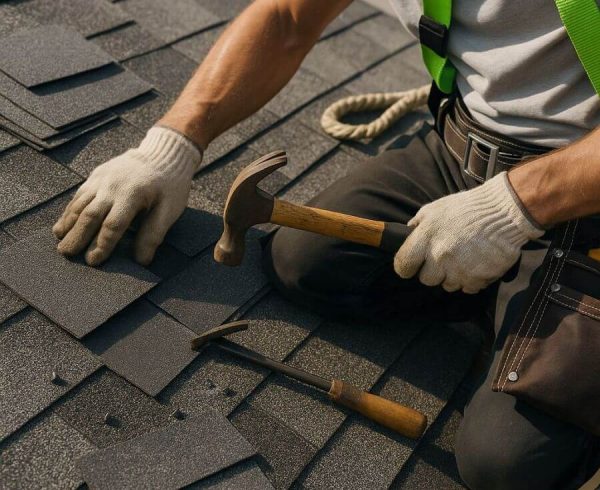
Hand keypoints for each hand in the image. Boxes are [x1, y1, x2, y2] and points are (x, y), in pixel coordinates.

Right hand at [53, 126, 201, 265]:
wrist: (162, 154)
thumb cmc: (169, 186)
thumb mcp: (170, 209)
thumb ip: (154, 234)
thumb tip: (142, 261)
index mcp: (132, 195)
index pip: (113, 224)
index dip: (102, 244)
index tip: (94, 261)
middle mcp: (112, 185)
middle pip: (90, 215)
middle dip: (78, 237)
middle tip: (68, 255)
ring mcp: (102, 178)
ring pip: (80, 204)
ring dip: (69, 224)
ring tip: (62, 243)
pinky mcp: (97, 175)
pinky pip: (79, 195)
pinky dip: (70, 211)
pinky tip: (64, 225)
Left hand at [394, 172, 543, 293]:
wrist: (504, 212)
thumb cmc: (467, 208)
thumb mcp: (434, 209)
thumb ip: (417, 224)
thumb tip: (407, 235)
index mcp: (425, 238)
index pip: (403, 265)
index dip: (405, 267)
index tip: (411, 266)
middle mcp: (439, 256)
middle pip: (426, 280)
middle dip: (433, 272)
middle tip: (444, 259)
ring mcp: (459, 270)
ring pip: (448, 285)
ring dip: (453, 276)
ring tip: (463, 258)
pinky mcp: (478, 278)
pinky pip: (468, 288)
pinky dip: (471, 279)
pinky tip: (476, 264)